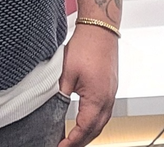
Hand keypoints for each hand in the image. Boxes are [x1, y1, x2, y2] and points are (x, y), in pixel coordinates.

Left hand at [58, 23, 119, 146]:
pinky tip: (85, 121)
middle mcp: (108, 98)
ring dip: (88, 133)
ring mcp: (111, 92)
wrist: (100, 28)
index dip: (71, 142)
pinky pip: (104, 111)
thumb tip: (52, 111)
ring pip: (102, 122)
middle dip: (80, 142)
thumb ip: (60, 96)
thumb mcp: (66, 74)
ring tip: (73, 139)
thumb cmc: (86, 46)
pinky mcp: (110, 86)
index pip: (84, 130)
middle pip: (95, 130)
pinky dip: (94, 121)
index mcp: (97, 98)